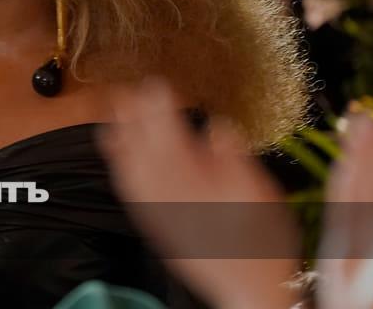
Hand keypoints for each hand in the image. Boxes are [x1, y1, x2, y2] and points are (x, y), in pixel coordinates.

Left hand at [99, 78, 300, 308]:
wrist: (250, 288)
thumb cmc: (262, 239)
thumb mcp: (258, 191)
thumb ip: (233, 157)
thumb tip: (216, 126)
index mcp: (195, 182)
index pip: (170, 135)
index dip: (160, 107)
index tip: (155, 83)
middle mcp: (170, 195)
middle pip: (144, 148)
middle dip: (132, 118)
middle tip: (122, 90)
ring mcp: (159, 213)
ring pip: (131, 171)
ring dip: (119, 142)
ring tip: (110, 120)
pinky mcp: (157, 227)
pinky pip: (131, 194)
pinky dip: (120, 172)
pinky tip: (117, 164)